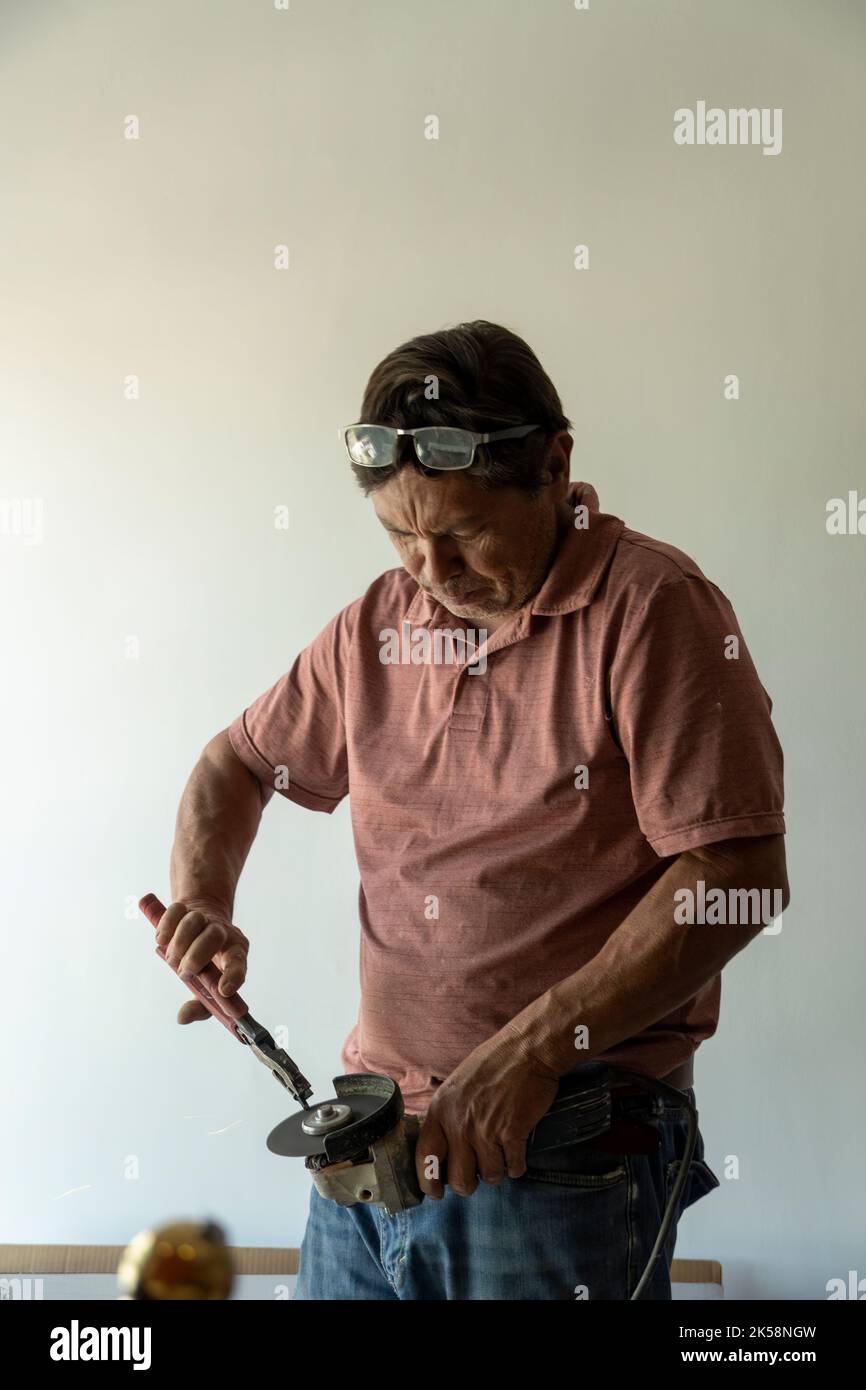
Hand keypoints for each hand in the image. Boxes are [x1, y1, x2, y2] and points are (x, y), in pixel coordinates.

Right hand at [154, 901, 248, 1023]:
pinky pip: (175, 911)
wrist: (203, 927)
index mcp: (236, 952)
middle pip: (214, 936)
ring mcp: (205, 917)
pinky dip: (166, 927)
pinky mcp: (186, 908)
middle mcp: (224, 932)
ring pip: (193, 921)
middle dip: (195, 957)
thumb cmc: (208, 964)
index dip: (233, 976)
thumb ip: (201, 1006)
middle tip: (184, 972)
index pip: (239, 962)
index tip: (223, 990)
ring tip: (172, 959)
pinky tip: (162, 940)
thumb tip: (182, 1018)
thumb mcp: (210, 987)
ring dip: (178, 944)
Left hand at [415, 1029, 560, 1198]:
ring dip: (498, 1170)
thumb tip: (445, 1149)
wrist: (527, 1050)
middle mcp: (459, 1123)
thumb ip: (447, 1116)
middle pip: (459, 1179)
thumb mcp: (457, 1086)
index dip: (428, 1182)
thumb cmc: (493, 1064)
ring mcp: (486, 1130)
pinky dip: (518, 1164)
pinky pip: (514, 1168)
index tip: (434, 1193)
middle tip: (478, 1173)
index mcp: (441, 1110)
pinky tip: (518, 1149)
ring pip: (490, 1177)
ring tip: (502, 1152)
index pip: (424, 1157)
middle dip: (470, 1183)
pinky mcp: (512, 1133)